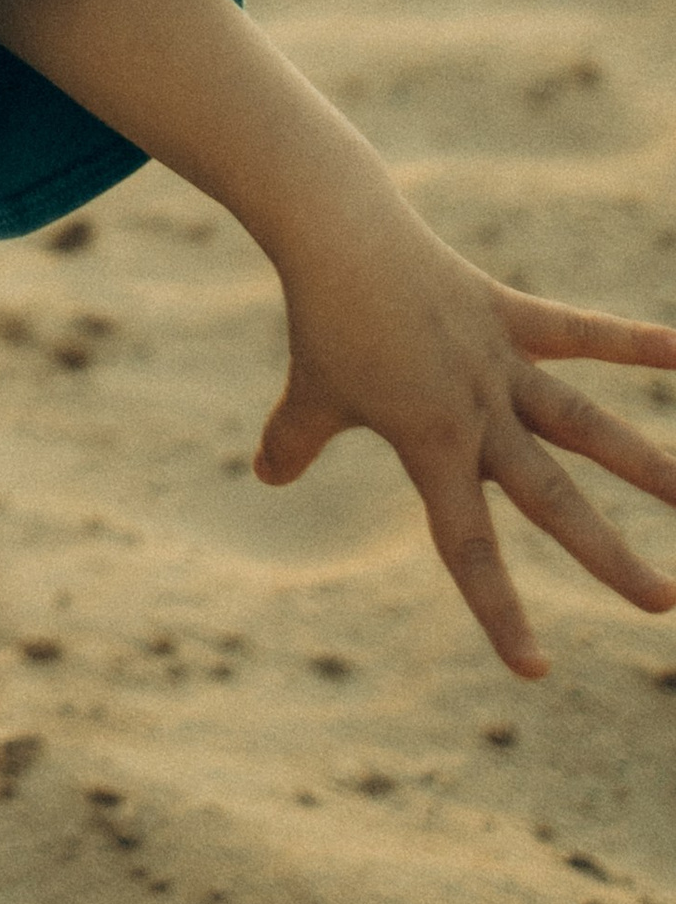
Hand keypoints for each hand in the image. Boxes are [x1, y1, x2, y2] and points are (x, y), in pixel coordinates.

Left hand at [256, 212, 675, 675]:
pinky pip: (581, 331)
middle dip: (606, 552)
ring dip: (641, 461)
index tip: (536, 671)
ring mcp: (498, 361)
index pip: (468, 546)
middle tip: (664, 603)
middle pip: (550, 495)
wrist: (334, 233)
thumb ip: (293, 440)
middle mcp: (476, 411)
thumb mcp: (309, 392)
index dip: (498, 609)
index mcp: (432, 445)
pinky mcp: (509, 312)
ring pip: (582, 420)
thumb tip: (266, 475)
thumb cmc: (320, 320)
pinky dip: (635, 340)